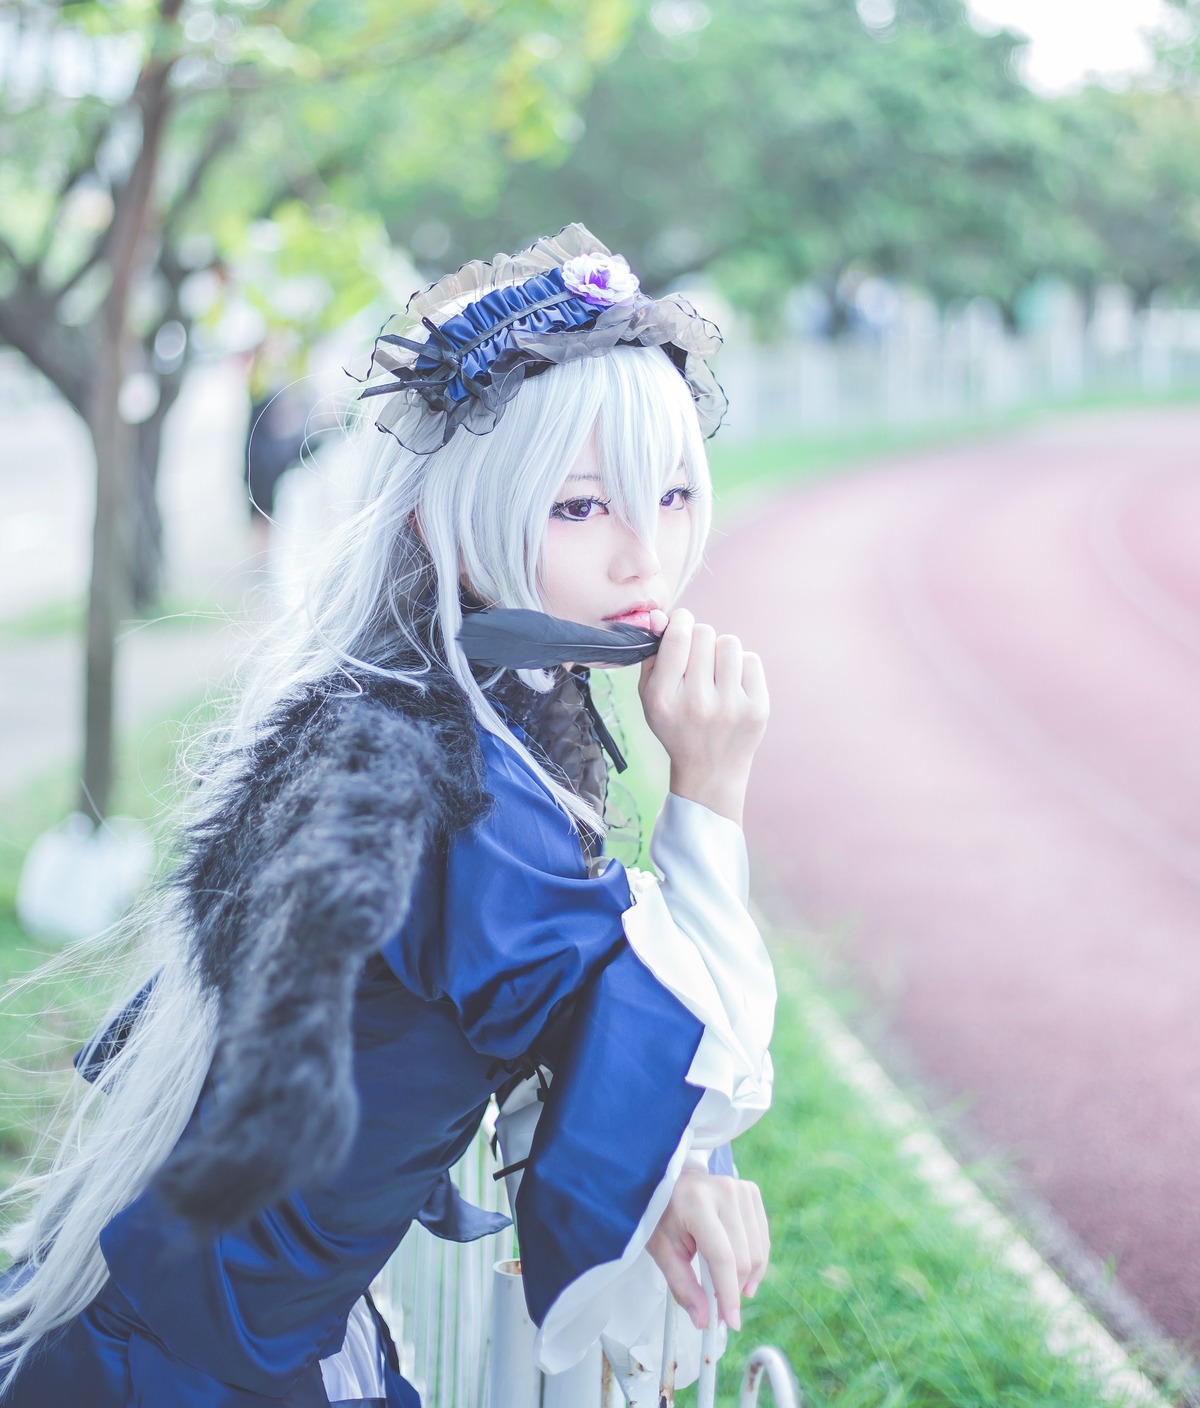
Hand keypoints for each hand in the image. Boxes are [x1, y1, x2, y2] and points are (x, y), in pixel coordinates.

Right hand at [638, 608, 768, 824]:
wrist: (710, 770)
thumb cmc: (676, 725)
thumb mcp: (651, 696)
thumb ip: (652, 655)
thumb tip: (659, 616)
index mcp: (663, 699)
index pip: (678, 637)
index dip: (681, 621)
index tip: (682, 625)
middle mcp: (696, 704)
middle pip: (704, 634)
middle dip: (700, 638)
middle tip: (698, 659)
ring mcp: (730, 708)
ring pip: (729, 643)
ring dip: (720, 650)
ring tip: (716, 671)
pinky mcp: (757, 709)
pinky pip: (751, 660)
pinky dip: (740, 667)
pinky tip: (732, 685)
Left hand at [645, 1167, 769, 1331]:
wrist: (673, 1182)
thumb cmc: (663, 1215)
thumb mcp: (663, 1250)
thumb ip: (682, 1285)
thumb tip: (704, 1320)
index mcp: (696, 1202)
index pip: (722, 1257)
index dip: (728, 1294)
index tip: (731, 1323)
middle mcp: (723, 1191)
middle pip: (743, 1258)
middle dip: (733, 1289)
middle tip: (718, 1305)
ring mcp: (740, 1189)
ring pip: (757, 1252)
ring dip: (746, 1278)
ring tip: (726, 1285)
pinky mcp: (751, 1192)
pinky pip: (762, 1239)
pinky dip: (754, 1262)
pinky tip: (739, 1270)